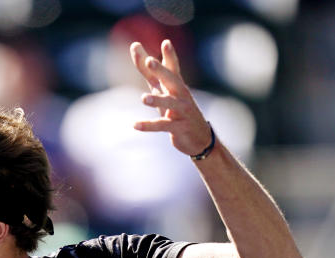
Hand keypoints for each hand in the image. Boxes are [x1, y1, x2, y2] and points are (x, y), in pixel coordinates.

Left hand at [129, 39, 212, 157]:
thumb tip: (143, 55)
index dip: (169, 56)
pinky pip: (163, 125)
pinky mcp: (179, 127)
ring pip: (170, 103)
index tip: (166, 42)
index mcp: (177, 86)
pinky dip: (148, 125)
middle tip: (149, 61)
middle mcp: (181, 95)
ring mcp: (182, 111)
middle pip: (171, 80)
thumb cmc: (178, 110)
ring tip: (144, 98)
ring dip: (157, 100)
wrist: (199, 138)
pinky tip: (135, 125)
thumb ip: (152, 74)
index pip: (172, 68)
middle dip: (161, 70)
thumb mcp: (165, 92)